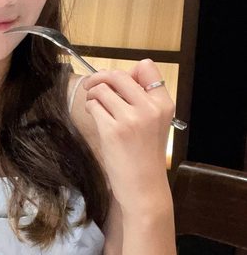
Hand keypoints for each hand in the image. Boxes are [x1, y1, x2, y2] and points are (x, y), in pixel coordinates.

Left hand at [82, 59, 174, 211]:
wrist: (143, 187)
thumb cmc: (145, 157)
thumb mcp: (154, 124)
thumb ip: (142, 100)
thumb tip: (116, 79)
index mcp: (163, 104)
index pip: (147, 67)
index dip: (128, 71)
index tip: (117, 83)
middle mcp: (149, 107)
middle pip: (119, 74)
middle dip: (100, 77)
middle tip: (92, 86)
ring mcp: (131, 118)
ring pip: (102, 89)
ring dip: (93, 94)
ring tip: (94, 105)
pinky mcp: (112, 130)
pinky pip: (94, 105)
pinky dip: (90, 107)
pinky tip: (94, 115)